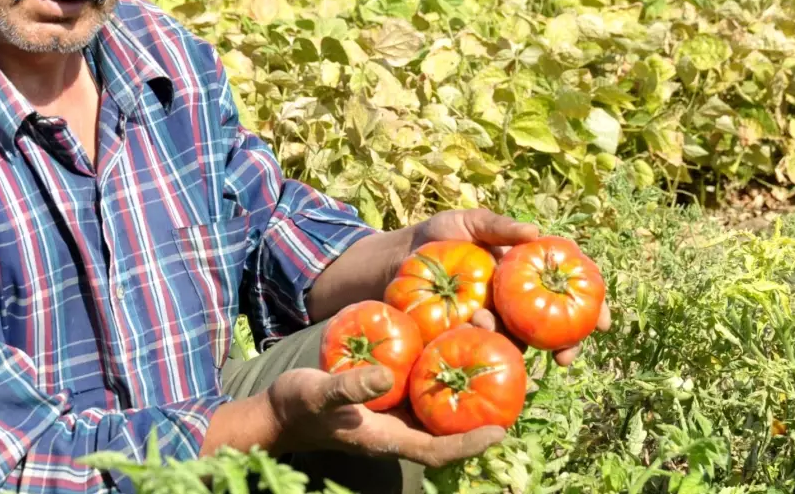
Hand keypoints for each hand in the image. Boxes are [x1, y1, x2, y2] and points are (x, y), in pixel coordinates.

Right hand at [266, 366, 504, 467]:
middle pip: (448, 428)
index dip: (468, 444)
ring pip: (438, 405)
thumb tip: (385, 376)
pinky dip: (440, 371)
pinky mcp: (388, 393)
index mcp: (387, 437)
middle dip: (481, 413)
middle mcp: (398, 427)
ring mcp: (394, 411)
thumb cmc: (297, 406)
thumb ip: (349, 386)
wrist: (279, 408)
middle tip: (515, 386)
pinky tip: (452, 344)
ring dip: (465, 388)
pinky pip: (421, 385)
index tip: (499, 432)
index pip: (437, 450)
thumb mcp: (318, 392)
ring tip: (495, 360)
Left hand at [406, 208, 611, 365]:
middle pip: (555, 325)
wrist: (397, 259)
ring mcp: (496, 320)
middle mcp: (517, 300)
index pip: (569, 287)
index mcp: (526, 271)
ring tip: (486, 323)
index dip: (592, 304)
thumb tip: (535, 233)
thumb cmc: (438, 236)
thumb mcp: (468, 222)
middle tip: (566, 357)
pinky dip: (489, 349)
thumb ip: (499, 227)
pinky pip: (489, 348)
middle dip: (568, 344)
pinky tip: (481, 346)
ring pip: (522, 341)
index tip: (603, 321)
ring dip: (517, 343)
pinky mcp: (470, 335)